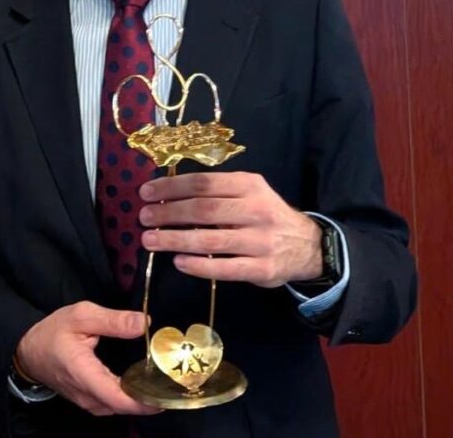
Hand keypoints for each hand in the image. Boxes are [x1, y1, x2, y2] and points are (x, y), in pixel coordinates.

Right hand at [14, 301, 162, 416]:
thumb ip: (113, 320)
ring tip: (163, 381)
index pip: (118, 398)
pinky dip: (130, 398)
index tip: (168, 391)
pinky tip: (143, 384)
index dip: (145, 400)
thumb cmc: (53, 332)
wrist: (28, 350)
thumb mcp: (81, 315)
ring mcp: (88, 402)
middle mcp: (87, 396)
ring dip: (141, 399)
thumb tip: (144, 323)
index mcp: (85, 374)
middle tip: (175, 381)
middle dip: (151, 398)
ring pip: (120, 408)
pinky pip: (114, 405)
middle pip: (124, 406)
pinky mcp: (89, 402)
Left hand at [138, 172, 321, 286]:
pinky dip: (199, 266)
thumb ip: (217, 192)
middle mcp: (257, 210)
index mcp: (250, 185)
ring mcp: (261, 241)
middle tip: (144, 217)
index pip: (204, 183)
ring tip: (150, 240)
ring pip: (211, 240)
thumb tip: (167, 193)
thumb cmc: (266, 215)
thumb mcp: (249, 193)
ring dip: (175, 240)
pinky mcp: (263, 269)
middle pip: (204, 210)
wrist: (309, 245)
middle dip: (168, 213)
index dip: (171, 187)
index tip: (147, 192)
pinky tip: (179, 262)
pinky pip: (226, 268)